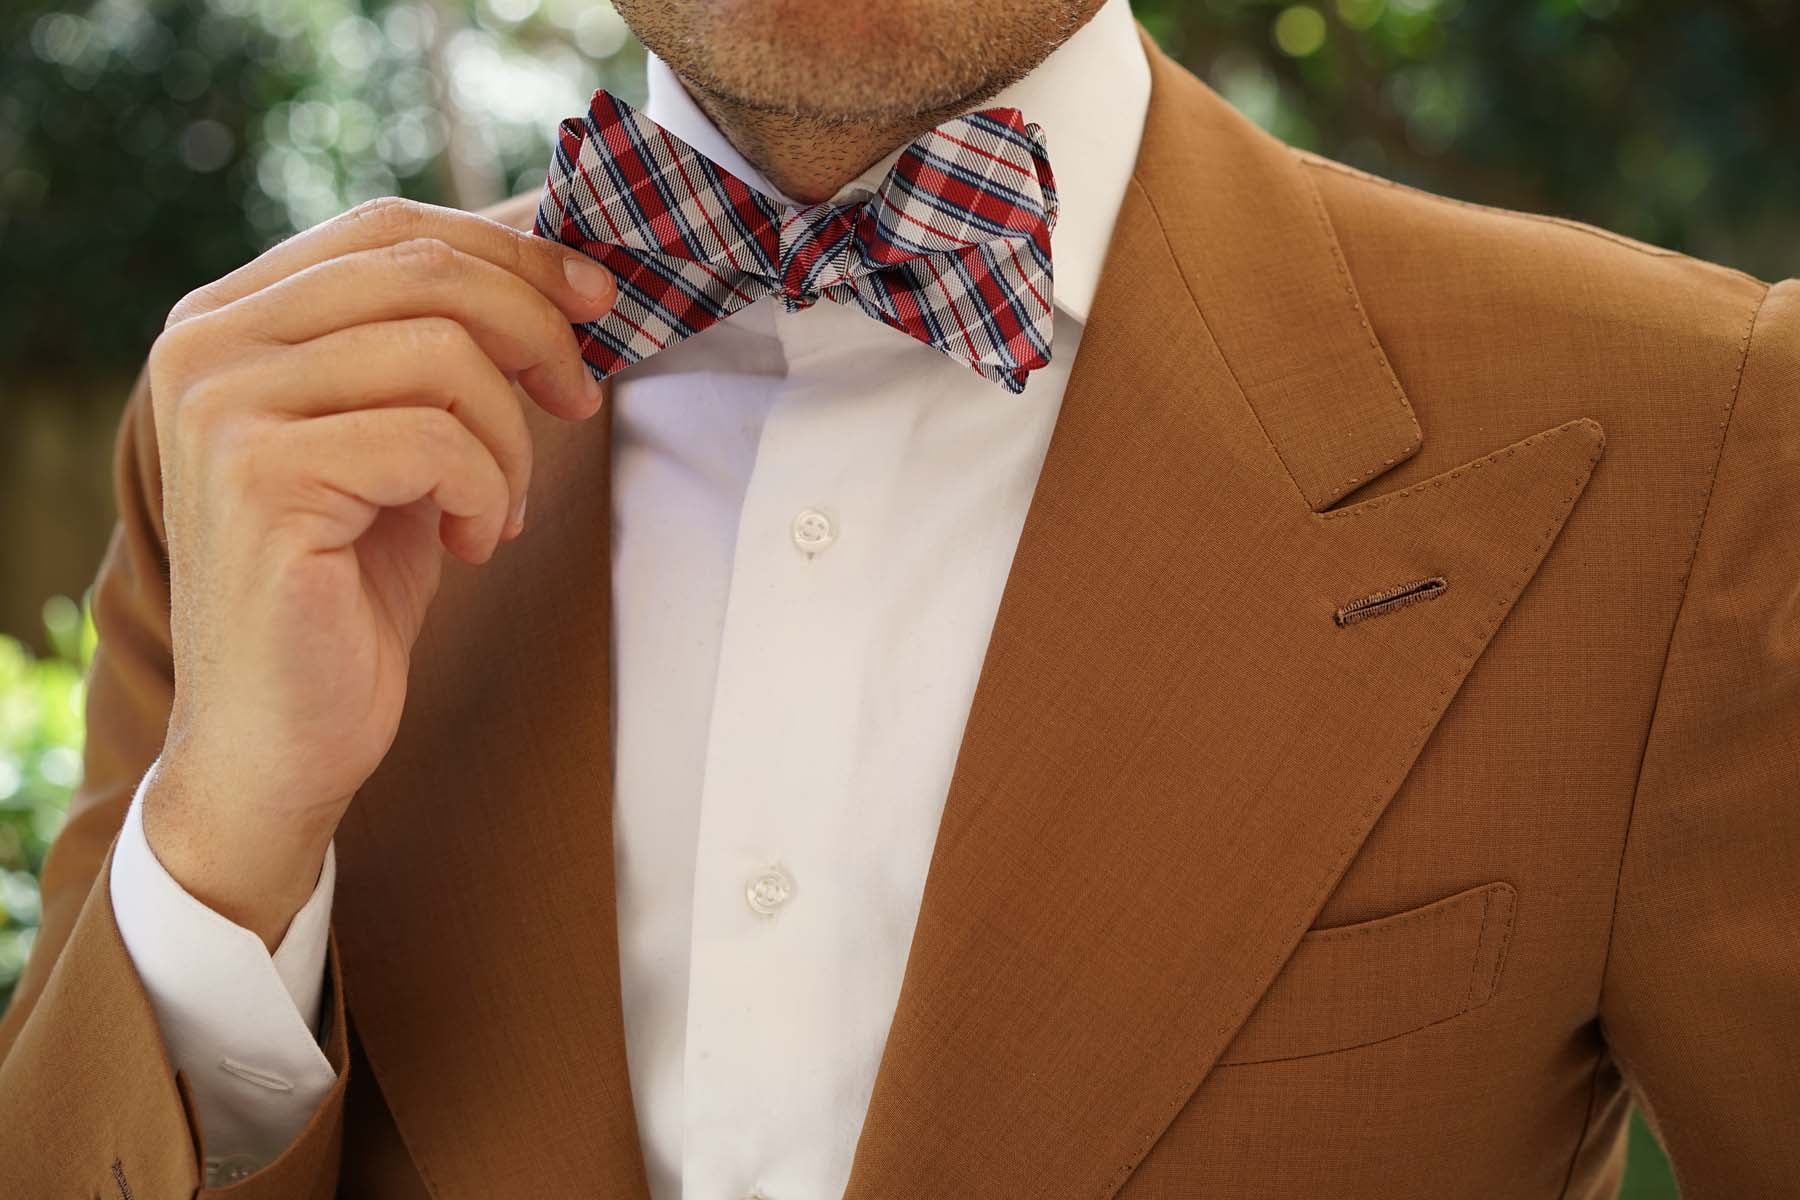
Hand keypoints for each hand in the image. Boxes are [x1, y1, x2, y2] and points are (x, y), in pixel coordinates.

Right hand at [139, 196, 615, 948]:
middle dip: (535, 331)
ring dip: (509, 438)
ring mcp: (222, 408)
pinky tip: (473, 544)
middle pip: (423, 273)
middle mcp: (206, 346)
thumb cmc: (349, 585)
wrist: (280, 735)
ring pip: (442, 354)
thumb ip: (438, 343)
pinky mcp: (261, 479)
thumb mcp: (400, 437)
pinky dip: (488, 491)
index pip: (390, 229)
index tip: (594, 297)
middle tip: (578, 403)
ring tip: (498, 507)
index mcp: (230, 318)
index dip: (510, 251)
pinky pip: (437, 439)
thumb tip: (553, 258)